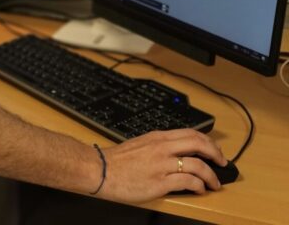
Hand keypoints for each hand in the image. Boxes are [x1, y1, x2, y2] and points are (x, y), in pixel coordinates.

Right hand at [97, 129, 225, 202]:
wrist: (101, 170)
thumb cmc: (117, 160)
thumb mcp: (141, 144)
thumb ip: (159, 146)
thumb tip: (176, 152)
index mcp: (158, 137)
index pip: (191, 133)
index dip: (208, 142)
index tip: (214, 150)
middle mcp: (162, 148)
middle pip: (198, 144)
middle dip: (215, 154)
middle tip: (222, 162)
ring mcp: (162, 165)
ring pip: (197, 165)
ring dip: (211, 175)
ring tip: (215, 183)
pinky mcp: (160, 182)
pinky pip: (188, 182)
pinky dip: (198, 186)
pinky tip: (199, 189)